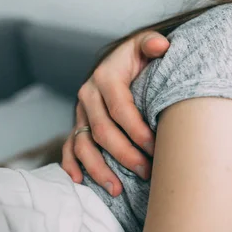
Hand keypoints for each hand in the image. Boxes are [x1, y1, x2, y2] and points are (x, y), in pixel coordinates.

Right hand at [61, 31, 168, 195]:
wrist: (123, 60)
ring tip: (117, 189)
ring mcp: (80, 111)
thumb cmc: (140, 56)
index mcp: (106, 76)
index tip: (155, 147)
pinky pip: (69, 147)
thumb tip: (161, 45)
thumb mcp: (145, 45)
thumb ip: (152, 43)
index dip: (137, 130)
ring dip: (98, 168)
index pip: (120, 108)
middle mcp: (88, 94)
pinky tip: (81, 182)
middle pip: (102, 130)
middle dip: (124, 154)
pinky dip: (71, 165)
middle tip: (146, 171)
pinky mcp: (77, 123)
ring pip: (83, 143)